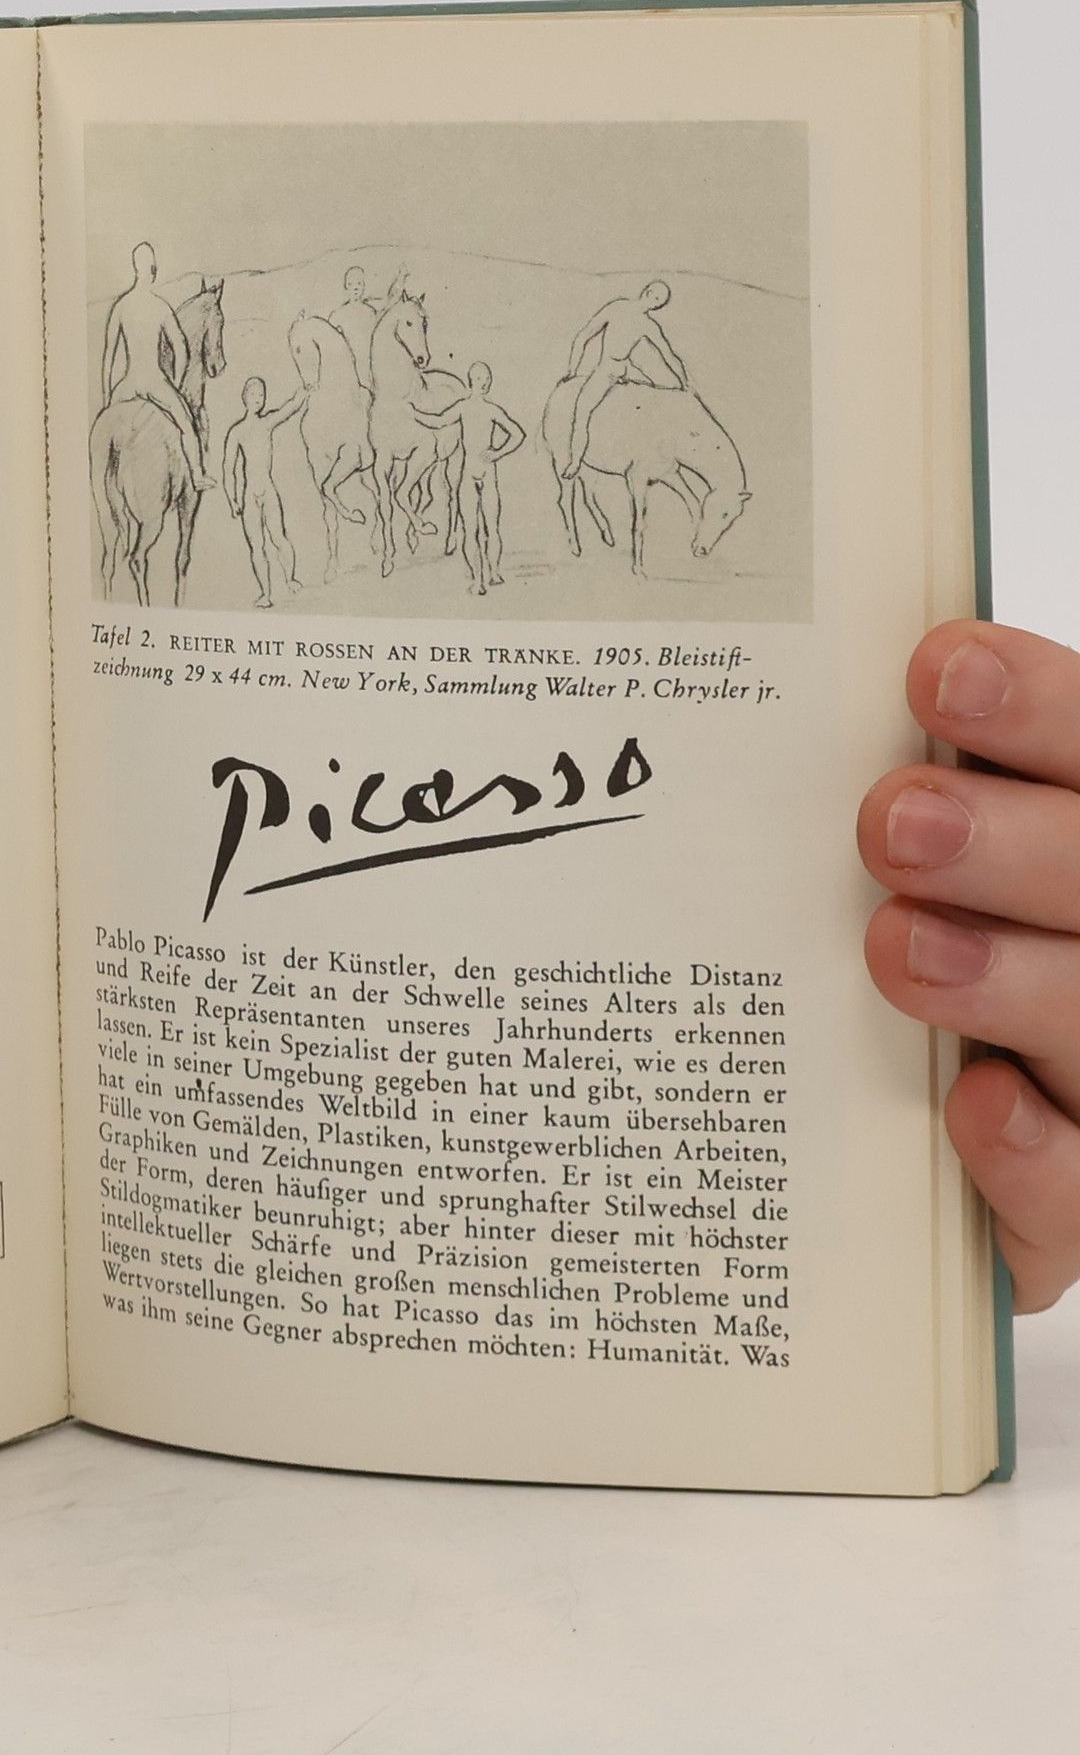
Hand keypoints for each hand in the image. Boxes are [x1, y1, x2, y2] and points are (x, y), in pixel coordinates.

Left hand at [859, 620, 1079, 1310]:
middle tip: (894, 822)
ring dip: (1008, 982)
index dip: (1039, 708)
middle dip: (1010, 845)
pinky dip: (1036, 1151)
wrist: (997, 1139)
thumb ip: (915, 799)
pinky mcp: (1078, 1204)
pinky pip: (1078, 1194)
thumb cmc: (948, 953)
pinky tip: (977, 1102)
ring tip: (901, 948)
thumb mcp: (934, 868)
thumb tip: (818, 700)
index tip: (937, 668)